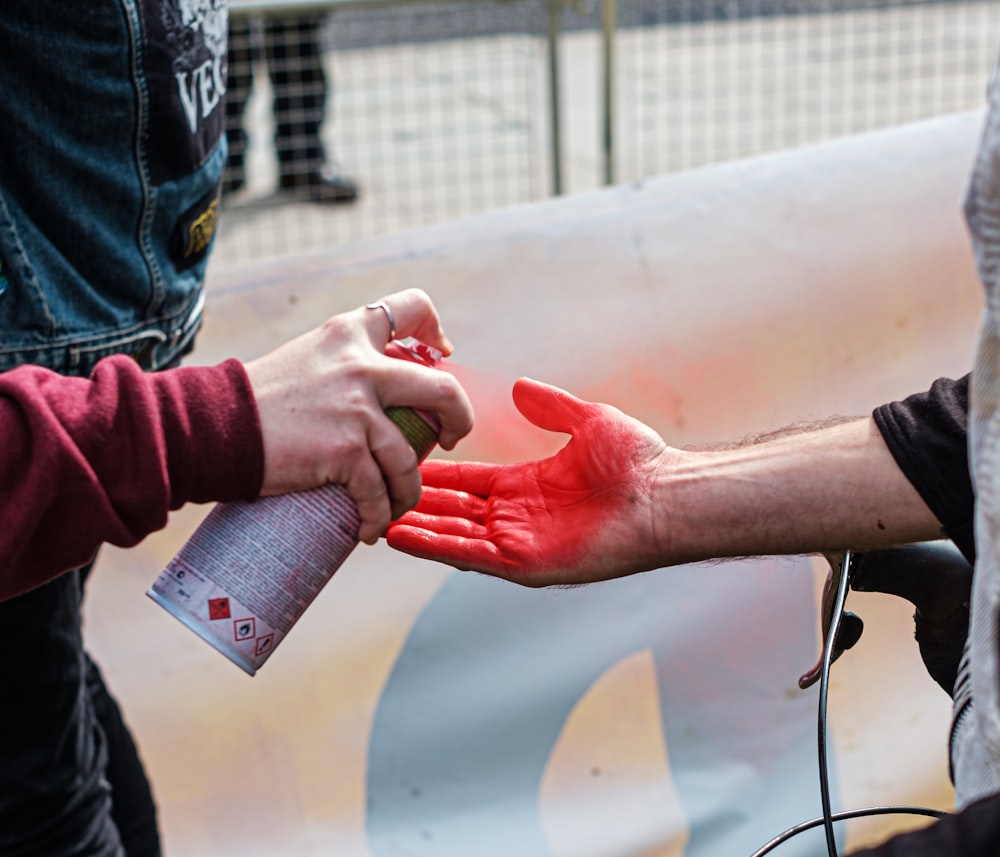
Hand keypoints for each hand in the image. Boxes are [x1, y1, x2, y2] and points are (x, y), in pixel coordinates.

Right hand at [245, 288, 473, 543]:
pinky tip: (368, 527)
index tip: (440, 353)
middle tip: (450, 438)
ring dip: (408, 490)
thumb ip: (343, 367)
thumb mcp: (306, 360)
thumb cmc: (255, 402)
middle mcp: (361, 365)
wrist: (210, 427)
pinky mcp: (345, 451)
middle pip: (442, 389)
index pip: (410, 307)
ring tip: (393, 505)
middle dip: (459, 419)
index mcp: (349, 334)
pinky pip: (379, 492)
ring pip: (410, 458)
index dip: (434, 330)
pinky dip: (377, 515)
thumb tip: (378, 394)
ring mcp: (357, 409)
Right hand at [386, 377, 669, 585]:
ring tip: (373, 513)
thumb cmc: (636, 462)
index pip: (467, 480)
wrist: (664, 494)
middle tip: (371, 490)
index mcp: (525, 486)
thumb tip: (520, 387)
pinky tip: (401, 535)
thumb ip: (551, 406)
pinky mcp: (524, 563)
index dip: (434, 472)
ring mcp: (518, 541)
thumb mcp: (586, 420)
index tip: (401, 460)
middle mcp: (516, 516)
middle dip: (414, 501)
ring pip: (451, 533)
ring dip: (414, 525)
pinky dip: (434, 546)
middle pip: (451, 509)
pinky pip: (469, 554)